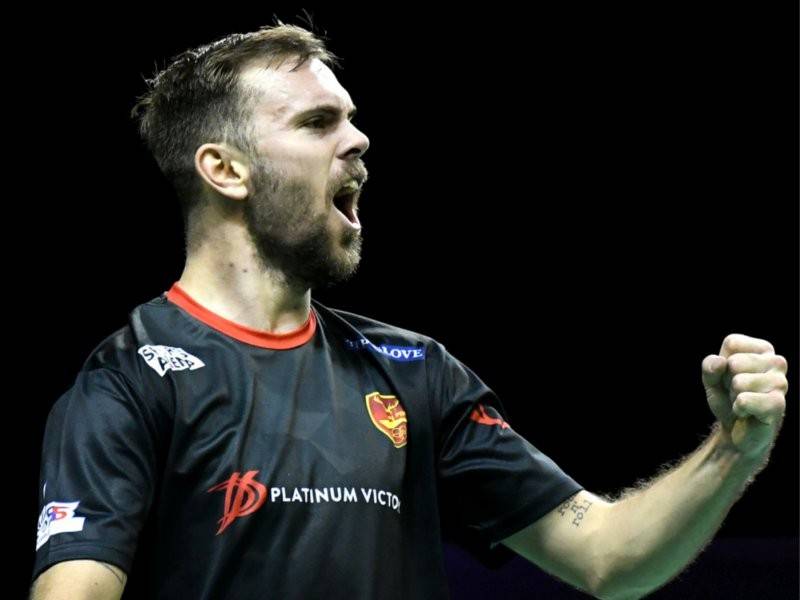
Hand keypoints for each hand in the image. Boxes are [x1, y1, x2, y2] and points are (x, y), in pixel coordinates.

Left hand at [702, 334, 787, 458]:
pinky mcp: (778, 404)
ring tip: (743, 402)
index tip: (729, 376)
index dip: (722, 362)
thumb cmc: (727, 397)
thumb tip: (720, 362)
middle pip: (735, 362)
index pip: (733, 343)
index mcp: (762, 349)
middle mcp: (776, 362)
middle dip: (727, 381)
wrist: (736, 429)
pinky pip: (744, 400)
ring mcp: (780, 383)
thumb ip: (709, 366)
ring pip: (739, 382)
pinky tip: (747, 413)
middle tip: (737, 392)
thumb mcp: (711, 378)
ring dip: (734, 396)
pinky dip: (738, 408)